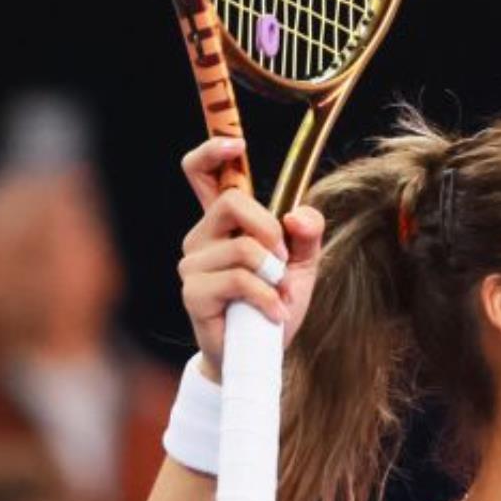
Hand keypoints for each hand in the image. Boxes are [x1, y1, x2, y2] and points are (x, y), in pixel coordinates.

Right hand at [177, 137, 323, 379]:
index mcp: (223, 224)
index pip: (201, 174)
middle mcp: (202, 237)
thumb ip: (307, 234)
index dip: (212, 151)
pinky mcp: (194, 292)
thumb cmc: (275, 306)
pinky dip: (269, 298)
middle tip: (282, 261)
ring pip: (245, 248)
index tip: (236, 143)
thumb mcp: (302, 266)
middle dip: (269, 229)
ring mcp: (193, 264)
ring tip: (276, 297)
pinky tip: (273, 314)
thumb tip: (297, 214)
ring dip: (274, 276)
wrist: (260, 357)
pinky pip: (242, 280)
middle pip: (231, 201)